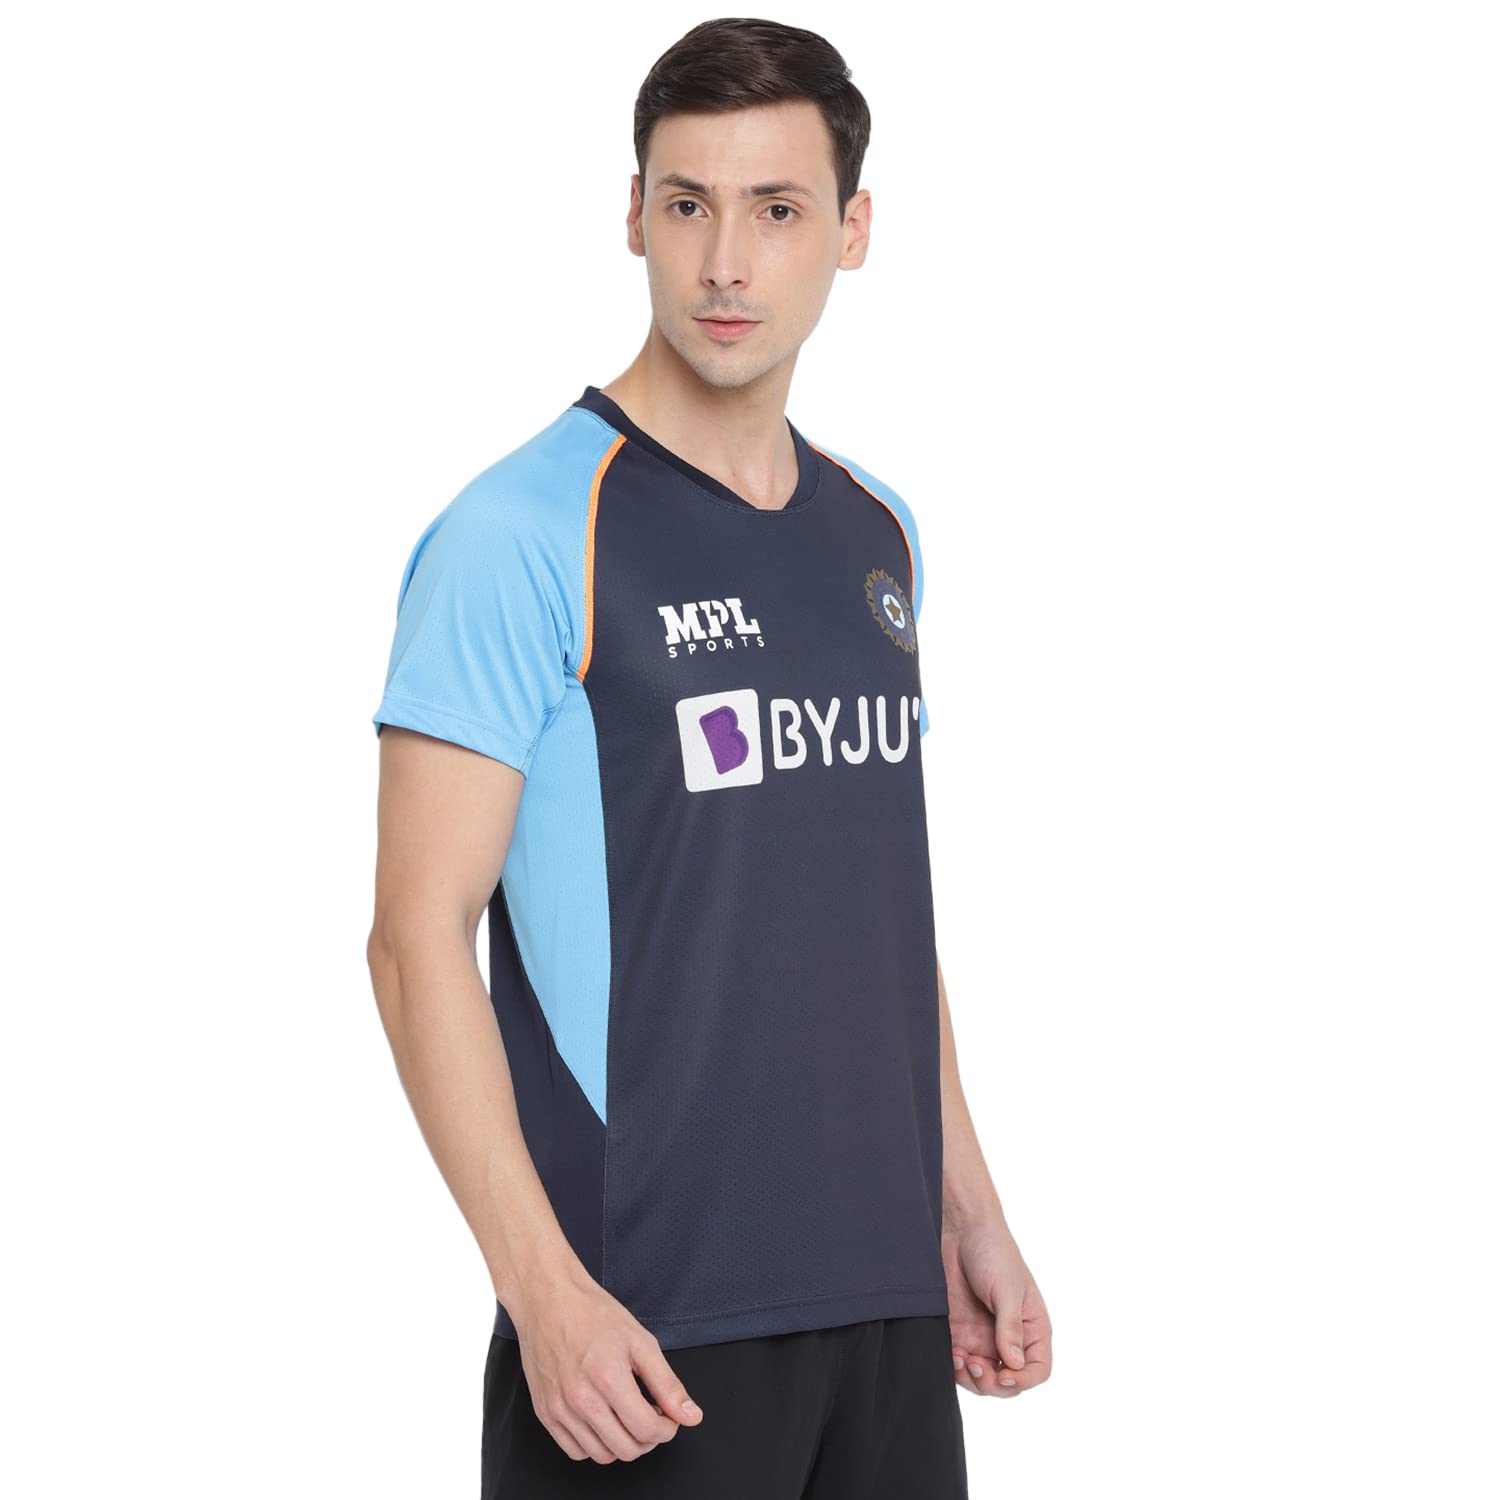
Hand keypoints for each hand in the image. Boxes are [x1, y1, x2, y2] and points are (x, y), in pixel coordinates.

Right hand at [509, 1271, 703, 1462]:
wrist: (549, 1301)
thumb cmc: (593, 1314)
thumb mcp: (640, 1341)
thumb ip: (668, 1384)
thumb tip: (691, 1416)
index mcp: (609, 1378)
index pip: (647, 1430)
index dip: (667, 1429)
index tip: (669, 1418)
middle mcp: (581, 1399)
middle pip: (626, 1449)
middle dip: (648, 1439)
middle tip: (652, 1417)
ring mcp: (560, 1409)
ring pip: (601, 1455)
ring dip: (623, 1444)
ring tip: (628, 1417)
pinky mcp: (545, 1413)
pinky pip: (575, 1451)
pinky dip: (595, 1445)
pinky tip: (604, 1422)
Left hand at [941, 1211, 1052, 1398]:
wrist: (960, 1229)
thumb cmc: (994, 1251)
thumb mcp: (1007, 1289)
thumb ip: (1010, 1327)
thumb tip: (1015, 1365)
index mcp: (1032, 1328)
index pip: (1038, 1370)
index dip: (1024, 1381)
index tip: (1005, 1376)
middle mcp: (1009, 1338)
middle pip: (1009, 1383)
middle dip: (993, 1383)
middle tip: (975, 1364)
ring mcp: (983, 1337)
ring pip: (982, 1379)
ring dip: (971, 1379)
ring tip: (959, 1359)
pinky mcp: (959, 1332)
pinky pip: (959, 1364)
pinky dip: (954, 1368)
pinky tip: (950, 1354)